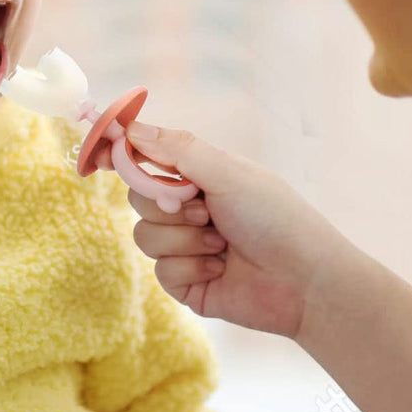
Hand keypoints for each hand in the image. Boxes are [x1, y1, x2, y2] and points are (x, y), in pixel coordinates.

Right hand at [124, 123, 349, 338]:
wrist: (306, 282)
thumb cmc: (277, 218)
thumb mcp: (228, 173)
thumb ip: (178, 149)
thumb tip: (131, 127)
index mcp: (199, 177)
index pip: (147, 159)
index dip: (124, 156)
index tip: (104, 153)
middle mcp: (188, 209)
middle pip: (137, 198)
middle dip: (167, 204)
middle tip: (202, 207)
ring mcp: (185, 247)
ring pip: (144, 236)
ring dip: (183, 239)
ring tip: (221, 243)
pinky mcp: (185, 283)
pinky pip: (160, 271)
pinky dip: (190, 268)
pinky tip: (220, 270)